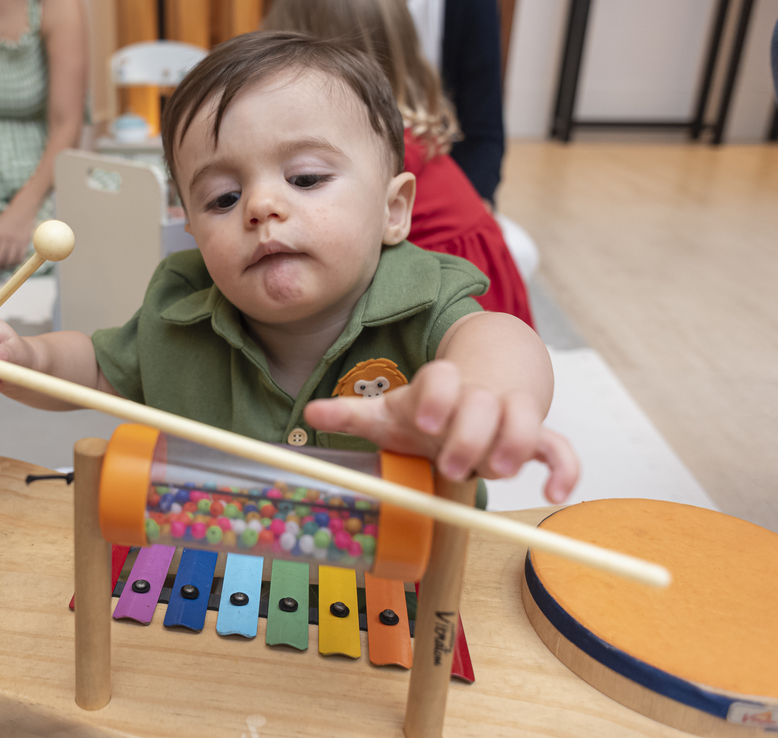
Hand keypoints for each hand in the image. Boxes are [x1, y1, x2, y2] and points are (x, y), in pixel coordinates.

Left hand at [0, 202, 35, 271]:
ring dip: (3, 267)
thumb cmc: (6, 220)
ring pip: (8, 261)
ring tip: (0, 266)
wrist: (23, 211)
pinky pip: (18, 259)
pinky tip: (9, 263)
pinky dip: (13, 263)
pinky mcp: (24, 244)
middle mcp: (6, 238)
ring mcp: (16, 242)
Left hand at [303, 360, 579, 503]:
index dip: (438, 396)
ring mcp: (511, 414)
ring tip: (500, 472)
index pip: (443, 378)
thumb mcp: (390, 410)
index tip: (425, 420)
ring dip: (516, 445)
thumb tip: (308, 415)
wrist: (484, 379)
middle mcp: (478, 396)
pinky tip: (552, 494)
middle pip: (484, 404)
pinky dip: (563, 469)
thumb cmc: (432, 405)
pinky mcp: (538, 435)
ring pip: (527, 420)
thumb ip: (352, 414)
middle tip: (452, 464)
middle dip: (471, 435)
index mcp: (441, 386)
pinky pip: (560, 448)